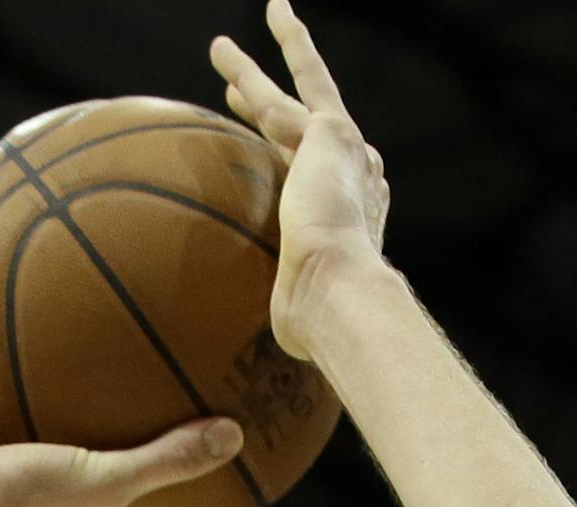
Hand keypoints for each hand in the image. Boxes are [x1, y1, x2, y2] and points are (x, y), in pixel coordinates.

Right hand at [0, 417, 243, 506]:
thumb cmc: (14, 501)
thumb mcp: (100, 479)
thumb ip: (164, 461)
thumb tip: (231, 440)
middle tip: (164, 501)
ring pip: (59, 505)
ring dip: (82, 482)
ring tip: (102, 444)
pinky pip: (18, 464)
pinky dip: (35, 439)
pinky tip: (40, 397)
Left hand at [210, 0, 390, 359]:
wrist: (340, 296)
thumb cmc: (324, 327)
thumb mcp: (299, 326)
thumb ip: (286, 329)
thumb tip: (262, 385)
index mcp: (356, 218)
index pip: (319, 184)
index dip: (297, 167)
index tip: (282, 159)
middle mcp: (356, 177)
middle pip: (308, 132)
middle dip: (279, 108)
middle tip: (245, 92)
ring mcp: (344, 152)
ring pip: (293, 98)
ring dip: (256, 72)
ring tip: (220, 51)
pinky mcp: (325, 135)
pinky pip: (279, 91)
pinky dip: (254, 66)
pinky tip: (221, 51)